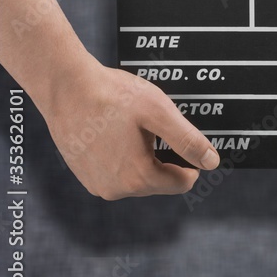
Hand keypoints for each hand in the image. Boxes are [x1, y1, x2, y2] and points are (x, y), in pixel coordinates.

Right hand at [42, 59, 220, 200]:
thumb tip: (211, 162)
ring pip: (138, 177)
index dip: (191, 161)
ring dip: (144, 156)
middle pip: (160, 181)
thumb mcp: (159, 112)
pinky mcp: (84, 175)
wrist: (65, 87)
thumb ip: (188, 140)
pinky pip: (117, 172)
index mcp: (138, 178)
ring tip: (132, 128)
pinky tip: (116, 133)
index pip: (182, 183)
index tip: (183, 137)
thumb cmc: (112, 96)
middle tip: (152, 126)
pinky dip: (124, 156)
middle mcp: (116, 189)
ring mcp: (97, 184)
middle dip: (164, 156)